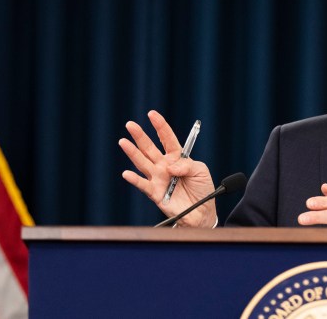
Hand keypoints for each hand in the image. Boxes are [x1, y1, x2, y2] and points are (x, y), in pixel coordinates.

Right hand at [118, 111, 216, 226]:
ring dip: (133, 153)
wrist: (202, 212)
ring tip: (123, 142)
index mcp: (177, 157)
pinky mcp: (155, 193)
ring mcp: (158, 178)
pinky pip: (143, 185)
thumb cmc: (203, 189)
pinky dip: (135, 179)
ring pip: (142, 163)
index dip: (160, 126)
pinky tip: (126, 173)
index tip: (152, 114)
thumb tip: (170, 166)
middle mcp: (164, 166)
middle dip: (140, 136)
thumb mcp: (201, 171)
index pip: (166, 138)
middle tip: (130, 125)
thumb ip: (187, 165)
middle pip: (150, 148)